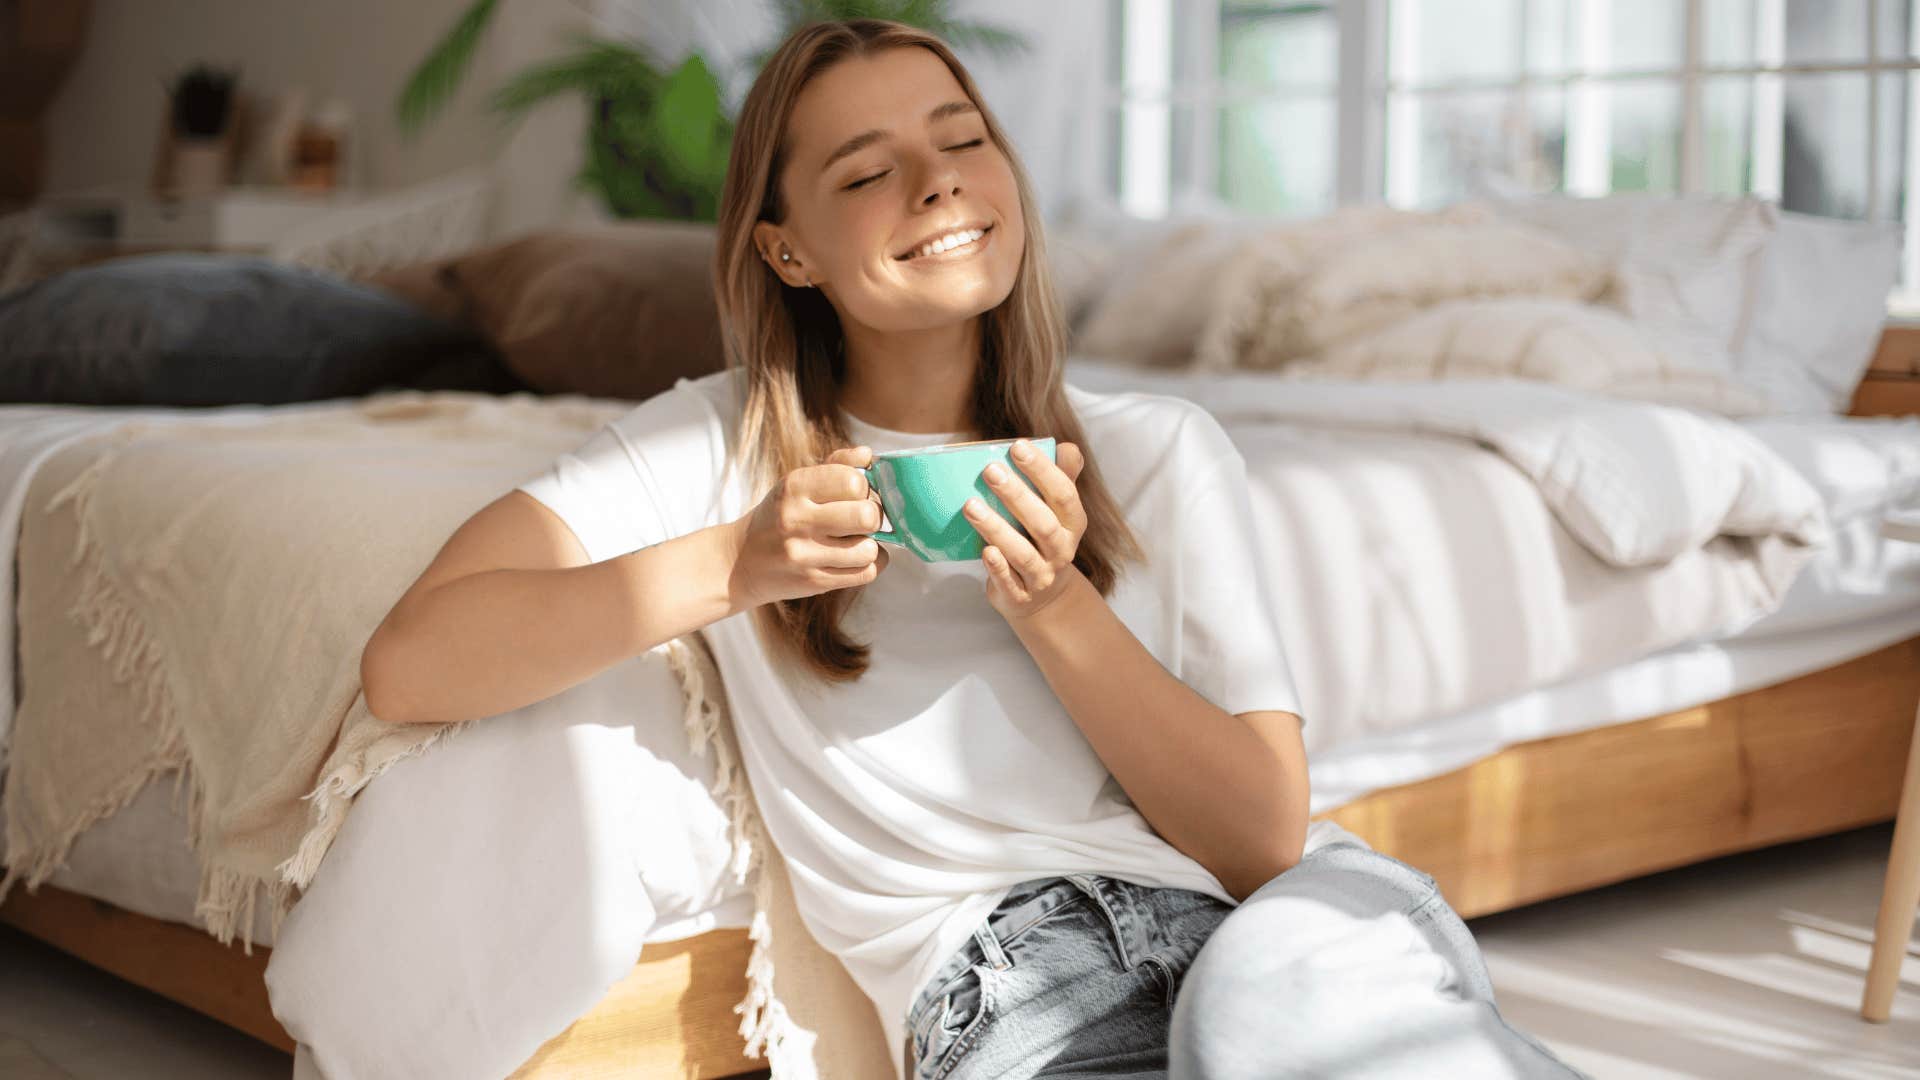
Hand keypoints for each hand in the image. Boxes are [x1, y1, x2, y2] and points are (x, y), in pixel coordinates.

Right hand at [726, 446, 888, 608]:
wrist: (741, 561)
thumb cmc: (779, 516)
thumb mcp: (797, 484)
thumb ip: (836, 464)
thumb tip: (868, 455)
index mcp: (794, 487)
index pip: (853, 481)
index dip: (864, 487)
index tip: (857, 494)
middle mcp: (797, 520)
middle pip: (867, 516)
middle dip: (873, 517)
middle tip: (864, 519)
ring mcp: (804, 554)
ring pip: (869, 549)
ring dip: (871, 545)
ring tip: (857, 540)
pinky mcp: (813, 582)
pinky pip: (865, 573)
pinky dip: (870, 564)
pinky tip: (856, 557)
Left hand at [964, 439, 1087, 620]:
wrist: (1043, 599)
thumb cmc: (1043, 541)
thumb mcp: (1058, 512)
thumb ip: (1062, 477)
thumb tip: (1067, 447)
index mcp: (1073, 523)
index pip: (1063, 494)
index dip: (1043, 470)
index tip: (1018, 446)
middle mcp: (1061, 550)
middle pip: (1042, 523)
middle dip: (1017, 496)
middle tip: (990, 470)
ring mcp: (1041, 575)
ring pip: (1022, 553)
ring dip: (996, 529)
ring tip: (970, 506)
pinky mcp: (1019, 595)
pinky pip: (1009, 581)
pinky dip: (998, 567)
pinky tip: (985, 551)